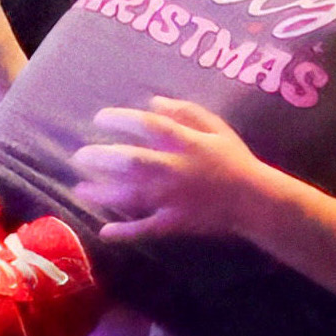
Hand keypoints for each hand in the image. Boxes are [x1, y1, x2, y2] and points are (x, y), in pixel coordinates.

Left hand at [67, 97, 269, 241]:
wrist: (255, 200)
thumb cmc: (234, 159)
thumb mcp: (216, 127)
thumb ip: (186, 112)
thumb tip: (153, 102)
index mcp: (185, 144)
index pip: (146, 126)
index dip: (120, 119)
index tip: (100, 118)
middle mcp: (174, 170)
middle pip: (129, 161)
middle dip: (100, 157)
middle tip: (80, 156)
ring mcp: (172, 199)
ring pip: (130, 196)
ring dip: (101, 194)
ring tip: (80, 190)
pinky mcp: (174, 223)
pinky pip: (145, 229)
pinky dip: (124, 232)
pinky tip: (104, 231)